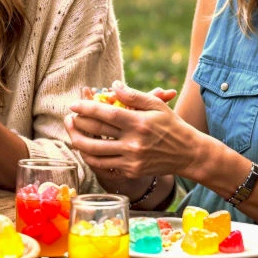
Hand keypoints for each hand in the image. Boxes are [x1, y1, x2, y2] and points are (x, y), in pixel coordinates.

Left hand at [65, 81, 203, 178]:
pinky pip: (103, 165)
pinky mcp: (131, 171)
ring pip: (94, 153)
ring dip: (78, 142)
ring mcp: (131, 159)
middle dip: (77, 124)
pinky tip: (85, 148)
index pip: (106, 113)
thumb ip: (133, 95)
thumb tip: (112, 85)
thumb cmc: (172, 126)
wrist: (188, 154)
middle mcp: (133, 142)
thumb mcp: (156, 106)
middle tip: (68, 117)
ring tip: (72, 132)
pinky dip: (90, 157)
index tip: (73, 105)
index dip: (86, 108)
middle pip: (95, 132)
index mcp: (139, 123)